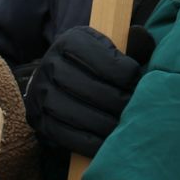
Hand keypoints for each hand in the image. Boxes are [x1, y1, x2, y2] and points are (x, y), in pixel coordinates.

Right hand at [23, 25, 152, 156]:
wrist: (57, 80)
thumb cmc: (93, 65)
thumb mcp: (108, 48)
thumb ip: (130, 44)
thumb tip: (141, 35)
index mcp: (70, 41)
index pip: (103, 59)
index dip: (127, 74)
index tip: (138, 84)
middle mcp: (50, 64)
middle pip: (89, 87)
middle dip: (118, 102)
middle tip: (134, 110)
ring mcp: (40, 93)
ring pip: (75, 112)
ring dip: (104, 124)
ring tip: (123, 128)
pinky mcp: (38, 119)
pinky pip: (64, 135)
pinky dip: (88, 143)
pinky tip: (106, 144)